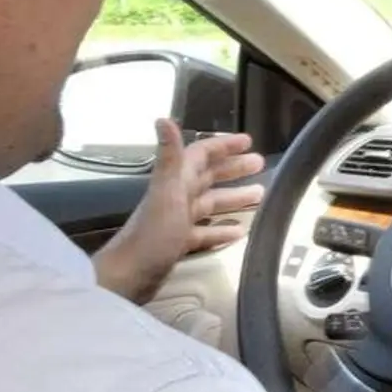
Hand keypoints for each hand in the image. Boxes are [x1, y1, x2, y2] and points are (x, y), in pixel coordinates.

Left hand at [94, 119, 264, 304]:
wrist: (130, 275)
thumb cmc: (153, 234)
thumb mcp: (167, 193)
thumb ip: (170, 157)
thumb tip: (163, 117)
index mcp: (175, 181)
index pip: (200, 155)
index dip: (223, 146)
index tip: (248, 142)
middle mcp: (176, 196)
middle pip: (208, 177)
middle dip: (233, 169)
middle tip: (261, 166)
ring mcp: (177, 220)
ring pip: (209, 204)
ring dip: (233, 198)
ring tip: (260, 196)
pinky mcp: (178, 243)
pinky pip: (204, 231)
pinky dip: (221, 229)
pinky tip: (239, 232)